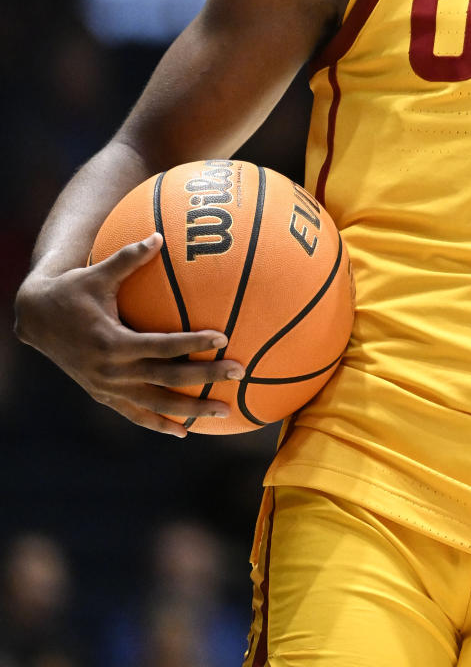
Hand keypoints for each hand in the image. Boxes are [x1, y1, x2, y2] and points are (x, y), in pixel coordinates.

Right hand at [14, 234, 244, 437]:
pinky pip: (135, 414)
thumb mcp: (97, 273)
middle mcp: (112, 371)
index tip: (224, 338)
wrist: (36, 321)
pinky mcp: (103, 396)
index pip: (162, 346)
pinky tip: (184, 431)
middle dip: (205, 378)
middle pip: (167, 379)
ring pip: (156, 405)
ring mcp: (107, 388)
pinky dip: (160, 424)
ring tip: (225, 410)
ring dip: (191, 410)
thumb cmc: (71, 291)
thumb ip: (129, 257)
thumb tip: (159, 235)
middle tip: (239, 372)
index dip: (193, 343)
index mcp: (113, 342)